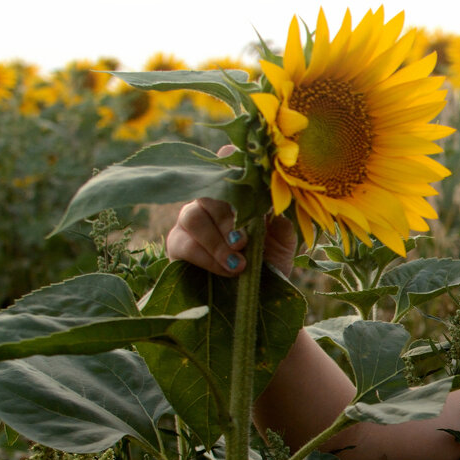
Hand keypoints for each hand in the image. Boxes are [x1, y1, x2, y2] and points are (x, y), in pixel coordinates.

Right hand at [164, 147, 297, 276]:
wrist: (256, 297)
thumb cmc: (269, 262)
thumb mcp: (282, 244)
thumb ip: (281, 225)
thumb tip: (277, 211)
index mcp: (238, 194)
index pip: (228, 166)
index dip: (230, 163)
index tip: (241, 169)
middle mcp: (211, 201)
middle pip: (209, 193)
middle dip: (228, 219)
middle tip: (244, 242)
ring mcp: (191, 220)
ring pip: (194, 216)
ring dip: (217, 242)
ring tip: (238, 263)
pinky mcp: (177, 243)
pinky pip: (185, 243)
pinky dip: (208, 258)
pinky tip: (227, 270)